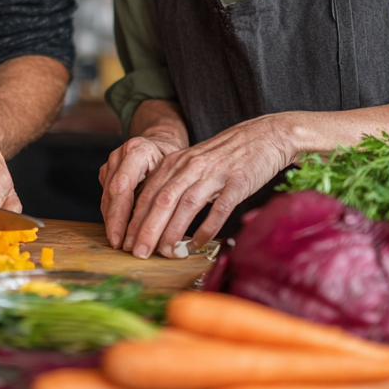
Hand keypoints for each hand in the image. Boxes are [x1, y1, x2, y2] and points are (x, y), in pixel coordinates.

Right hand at [100, 131, 185, 250]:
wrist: (160, 145)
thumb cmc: (172, 160)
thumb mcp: (176, 172)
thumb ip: (166, 195)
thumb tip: (165, 228)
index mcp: (138, 150)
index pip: (123, 185)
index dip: (120, 215)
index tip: (121, 237)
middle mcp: (120, 155)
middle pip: (112, 193)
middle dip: (114, 222)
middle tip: (119, 245)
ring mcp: (111, 163)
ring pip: (106, 197)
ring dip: (112, 221)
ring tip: (120, 243)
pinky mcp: (107, 173)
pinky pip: (107, 198)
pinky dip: (113, 216)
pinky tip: (120, 232)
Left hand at [120, 114, 296, 258]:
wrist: (264, 136)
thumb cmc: (225, 155)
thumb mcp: (193, 163)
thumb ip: (174, 183)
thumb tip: (153, 217)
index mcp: (176, 162)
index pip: (148, 193)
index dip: (134, 218)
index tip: (125, 240)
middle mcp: (190, 166)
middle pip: (161, 200)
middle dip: (146, 229)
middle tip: (137, 252)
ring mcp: (214, 174)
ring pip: (185, 205)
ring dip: (173, 231)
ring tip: (165, 253)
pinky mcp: (237, 183)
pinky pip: (218, 208)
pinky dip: (206, 228)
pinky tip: (198, 244)